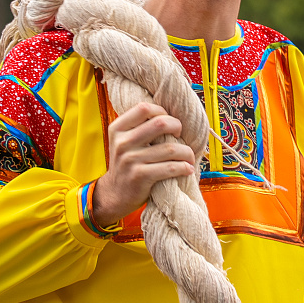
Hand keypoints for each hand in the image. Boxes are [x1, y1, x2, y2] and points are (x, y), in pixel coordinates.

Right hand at [92, 102, 196, 227]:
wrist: (114, 193)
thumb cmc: (128, 163)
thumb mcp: (125, 142)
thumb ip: (139, 127)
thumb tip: (171, 114)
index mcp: (118, 128)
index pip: (144, 108)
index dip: (162, 112)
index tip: (169, 122)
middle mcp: (122, 142)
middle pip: (160, 123)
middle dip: (177, 127)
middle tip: (181, 136)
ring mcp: (130, 160)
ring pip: (170, 148)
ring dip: (186, 152)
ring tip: (189, 157)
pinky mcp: (139, 176)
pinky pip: (170, 167)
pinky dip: (184, 167)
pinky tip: (187, 169)